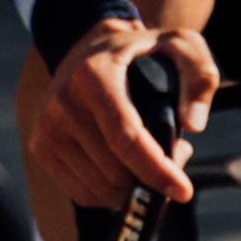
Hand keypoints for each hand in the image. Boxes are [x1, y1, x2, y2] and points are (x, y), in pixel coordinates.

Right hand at [30, 17, 217, 207]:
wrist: (88, 48)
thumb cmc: (138, 53)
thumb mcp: (180, 46)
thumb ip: (199, 74)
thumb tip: (193, 123)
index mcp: (93, 75)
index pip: (125, 137)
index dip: (156, 170)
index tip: (184, 190)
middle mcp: (62, 102)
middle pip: (117, 171)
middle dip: (152, 175)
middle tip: (170, 150)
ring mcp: (47, 127)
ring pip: (103, 188)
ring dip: (133, 185)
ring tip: (146, 155)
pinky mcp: (41, 146)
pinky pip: (84, 194)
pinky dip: (111, 192)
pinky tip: (123, 166)